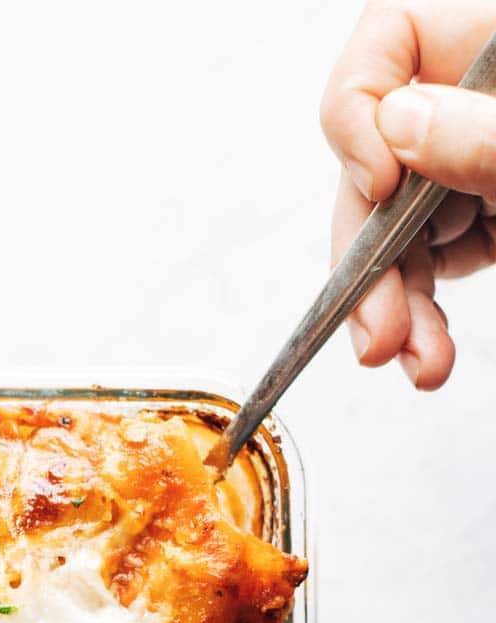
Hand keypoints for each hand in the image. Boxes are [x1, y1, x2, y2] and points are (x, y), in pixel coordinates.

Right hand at [320, 2, 495, 387]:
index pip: (389, 38)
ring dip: (388, 306)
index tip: (381, 180)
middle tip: (374, 325)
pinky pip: (425, 266)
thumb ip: (489, 134)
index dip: (361, 109)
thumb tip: (400, 124)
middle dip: (367, 253)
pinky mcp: (480, 222)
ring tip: (410, 362)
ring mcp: (473, 165)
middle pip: (375, 159)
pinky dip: (418, 319)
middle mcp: (475, 103)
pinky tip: (425, 357)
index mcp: (491, 46)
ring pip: (392, 228)